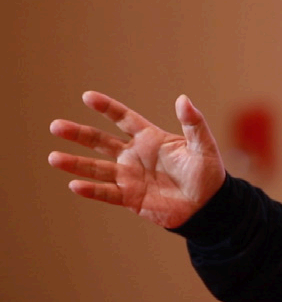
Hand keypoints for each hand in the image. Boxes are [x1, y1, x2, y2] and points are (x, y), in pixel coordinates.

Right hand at [48, 91, 225, 228]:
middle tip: (55, 125)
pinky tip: (74, 185)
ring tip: (53, 157)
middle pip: (100, 141)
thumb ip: (193, 123)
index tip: (87, 96)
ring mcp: (130, 177)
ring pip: (96, 168)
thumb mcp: (203, 145)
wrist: (207, 205)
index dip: (106, 108)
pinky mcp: (130, 198)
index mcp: (150, 138)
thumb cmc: (207, 172)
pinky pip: (106, 193)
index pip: (123, 118)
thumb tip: (183, 98)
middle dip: (78, 133)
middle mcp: (134, 155)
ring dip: (75, 163)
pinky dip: (91, 190)